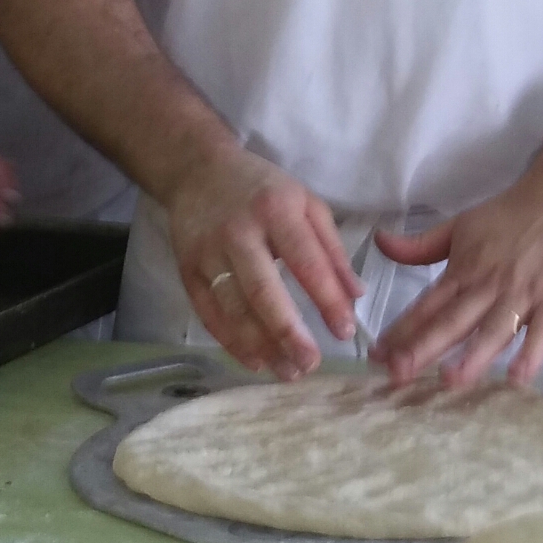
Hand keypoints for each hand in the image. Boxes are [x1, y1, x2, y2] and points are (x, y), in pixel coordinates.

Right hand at [165, 145, 362, 380]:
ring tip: (288, 371)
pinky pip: (209, 314)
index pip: (306, 261)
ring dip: (261, 346)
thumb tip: (355, 296)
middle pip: (263, 291)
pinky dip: (231, 342)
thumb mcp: (306, 203)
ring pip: (234, 310)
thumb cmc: (263, 189)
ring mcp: (208, 253)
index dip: (326, 299)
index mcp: (277, 210)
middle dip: (289, 333)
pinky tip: (255, 360)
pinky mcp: (186, 271)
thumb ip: (332, 249)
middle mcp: (240, 232)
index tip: (346, 331)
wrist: (199, 171)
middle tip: (311, 364)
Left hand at [369, 168, 542, 388]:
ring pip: (494, 329)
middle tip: (398, 374)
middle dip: (425, 347)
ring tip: (450, 380)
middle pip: (454, 320)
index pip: (428, 304)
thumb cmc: (512, 214)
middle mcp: (489, 284)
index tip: (376, 357)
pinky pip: (542, 331)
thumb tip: (379, 243)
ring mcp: (524, 293)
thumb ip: (421, 245)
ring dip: (473, 355)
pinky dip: (531, 353)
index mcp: (464, 268)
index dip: (401, 330)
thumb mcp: (461, 225)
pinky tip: (519, 377)